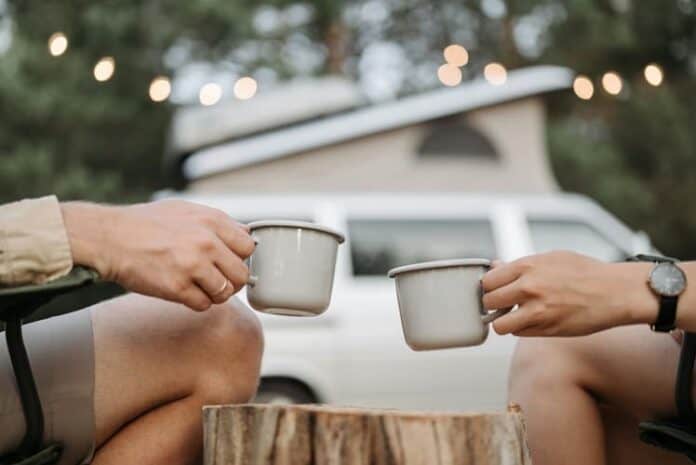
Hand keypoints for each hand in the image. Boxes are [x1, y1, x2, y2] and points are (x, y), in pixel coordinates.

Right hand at [62, 200, 255, 310]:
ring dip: (214, 294)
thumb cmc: (146, 223)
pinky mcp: (177, 287)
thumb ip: (218, 222)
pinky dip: (196, 302)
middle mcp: (206, 242)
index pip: (248, 247)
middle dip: (231, 280)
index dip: (239, 257)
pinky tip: (184, 292)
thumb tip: (246, 235)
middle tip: (216, 280)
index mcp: (211, 221)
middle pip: (241, 274)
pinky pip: (203, 305)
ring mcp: (192, 265)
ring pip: (225, 293)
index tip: (228, 262)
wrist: (108, 237)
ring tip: (199, 286)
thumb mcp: (185, 210)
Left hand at [481, 251, 656, 336]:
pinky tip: (534, 320)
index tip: (496, 289)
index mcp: (527, 266)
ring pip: (499, 325)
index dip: (490, 286)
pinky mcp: (547, 330)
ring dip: (504, 322)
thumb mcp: (551, 258)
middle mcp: (529, 288)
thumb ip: (521, 265)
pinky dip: (522, 329)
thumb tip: (496, 266)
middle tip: (505, 303)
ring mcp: (537, 311)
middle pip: (488, 302)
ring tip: (516, 315)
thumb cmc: (586, 273)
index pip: (488, 280)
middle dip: (494, 304)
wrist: (616, 292)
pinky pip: (519, 334)